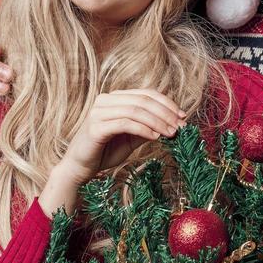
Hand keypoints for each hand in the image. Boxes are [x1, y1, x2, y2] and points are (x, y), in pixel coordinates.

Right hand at [39, 90, 185, 214]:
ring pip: (136, 110)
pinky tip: (155, 137)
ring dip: (158, 122)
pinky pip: (125, 123)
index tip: (183, 117)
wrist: (80, 168)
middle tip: (180, 126)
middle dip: (166, 113)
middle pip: (143, 100)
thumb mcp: (131, 137)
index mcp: (115, 98)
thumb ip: (148, 127)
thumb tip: (174, 124)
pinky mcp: (96, 127)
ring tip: (171, 133)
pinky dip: (144, 129)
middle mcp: (105, 100)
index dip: (167, 103)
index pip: (146, 94)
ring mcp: (99, 112)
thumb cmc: (105, 151)